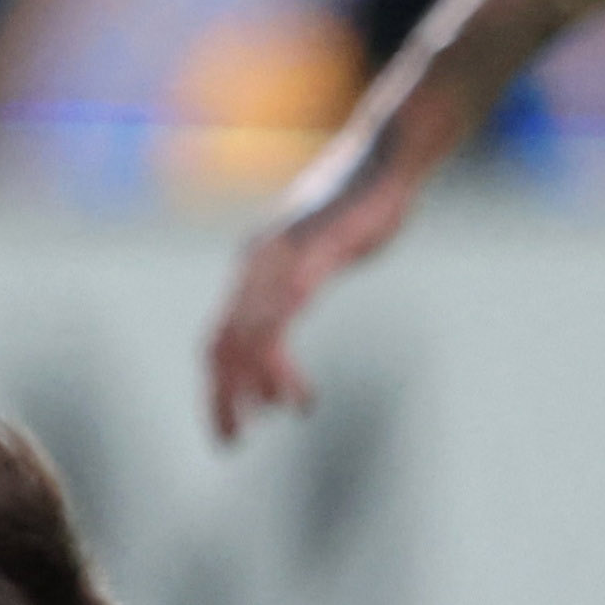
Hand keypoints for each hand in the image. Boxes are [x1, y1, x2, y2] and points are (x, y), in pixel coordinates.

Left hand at [203, 133, 427, 439]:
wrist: (385, 160)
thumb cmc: (362, 206)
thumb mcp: (324, 252)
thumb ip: (302, 281)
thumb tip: (293, 304)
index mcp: (256, 267)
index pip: (220, 337)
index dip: (220, 384)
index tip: (231, 423)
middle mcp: (256, 266)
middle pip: (220, 345)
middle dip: (221, 398)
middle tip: (229, 443)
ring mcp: (278, 265)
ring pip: (246, 342)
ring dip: (251, 389)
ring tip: (262, 423)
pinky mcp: (306, 265)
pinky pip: (280, 326)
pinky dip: (280, 368)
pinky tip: (294, 398)